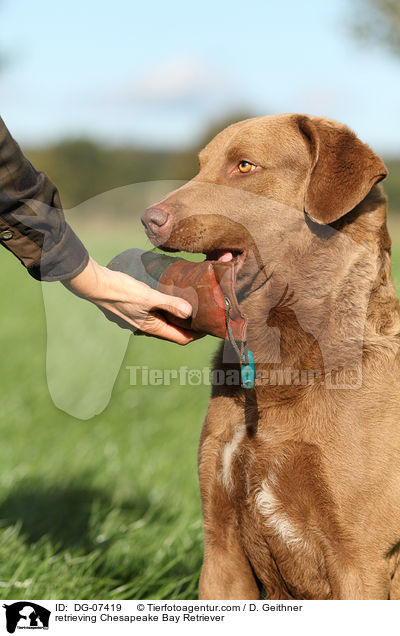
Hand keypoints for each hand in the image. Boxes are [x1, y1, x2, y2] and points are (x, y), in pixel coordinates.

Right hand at [63, 256, 198, 344]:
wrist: (94, 284)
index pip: (180, 338)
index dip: (196, 334)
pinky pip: (151, 313)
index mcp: (150, 327)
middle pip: (171, 330)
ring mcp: (135, 319)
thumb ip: (169, 303)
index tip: (208, 327)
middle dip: (186, 325)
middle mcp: (143, 327)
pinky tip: (163, 296)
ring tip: (185, 303)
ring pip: (160, 321)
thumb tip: (190, 311)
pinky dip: (161, 308)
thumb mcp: (148, 296)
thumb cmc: (120, 290)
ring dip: (173, 315)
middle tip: (201, 314)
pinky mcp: (129, 310)